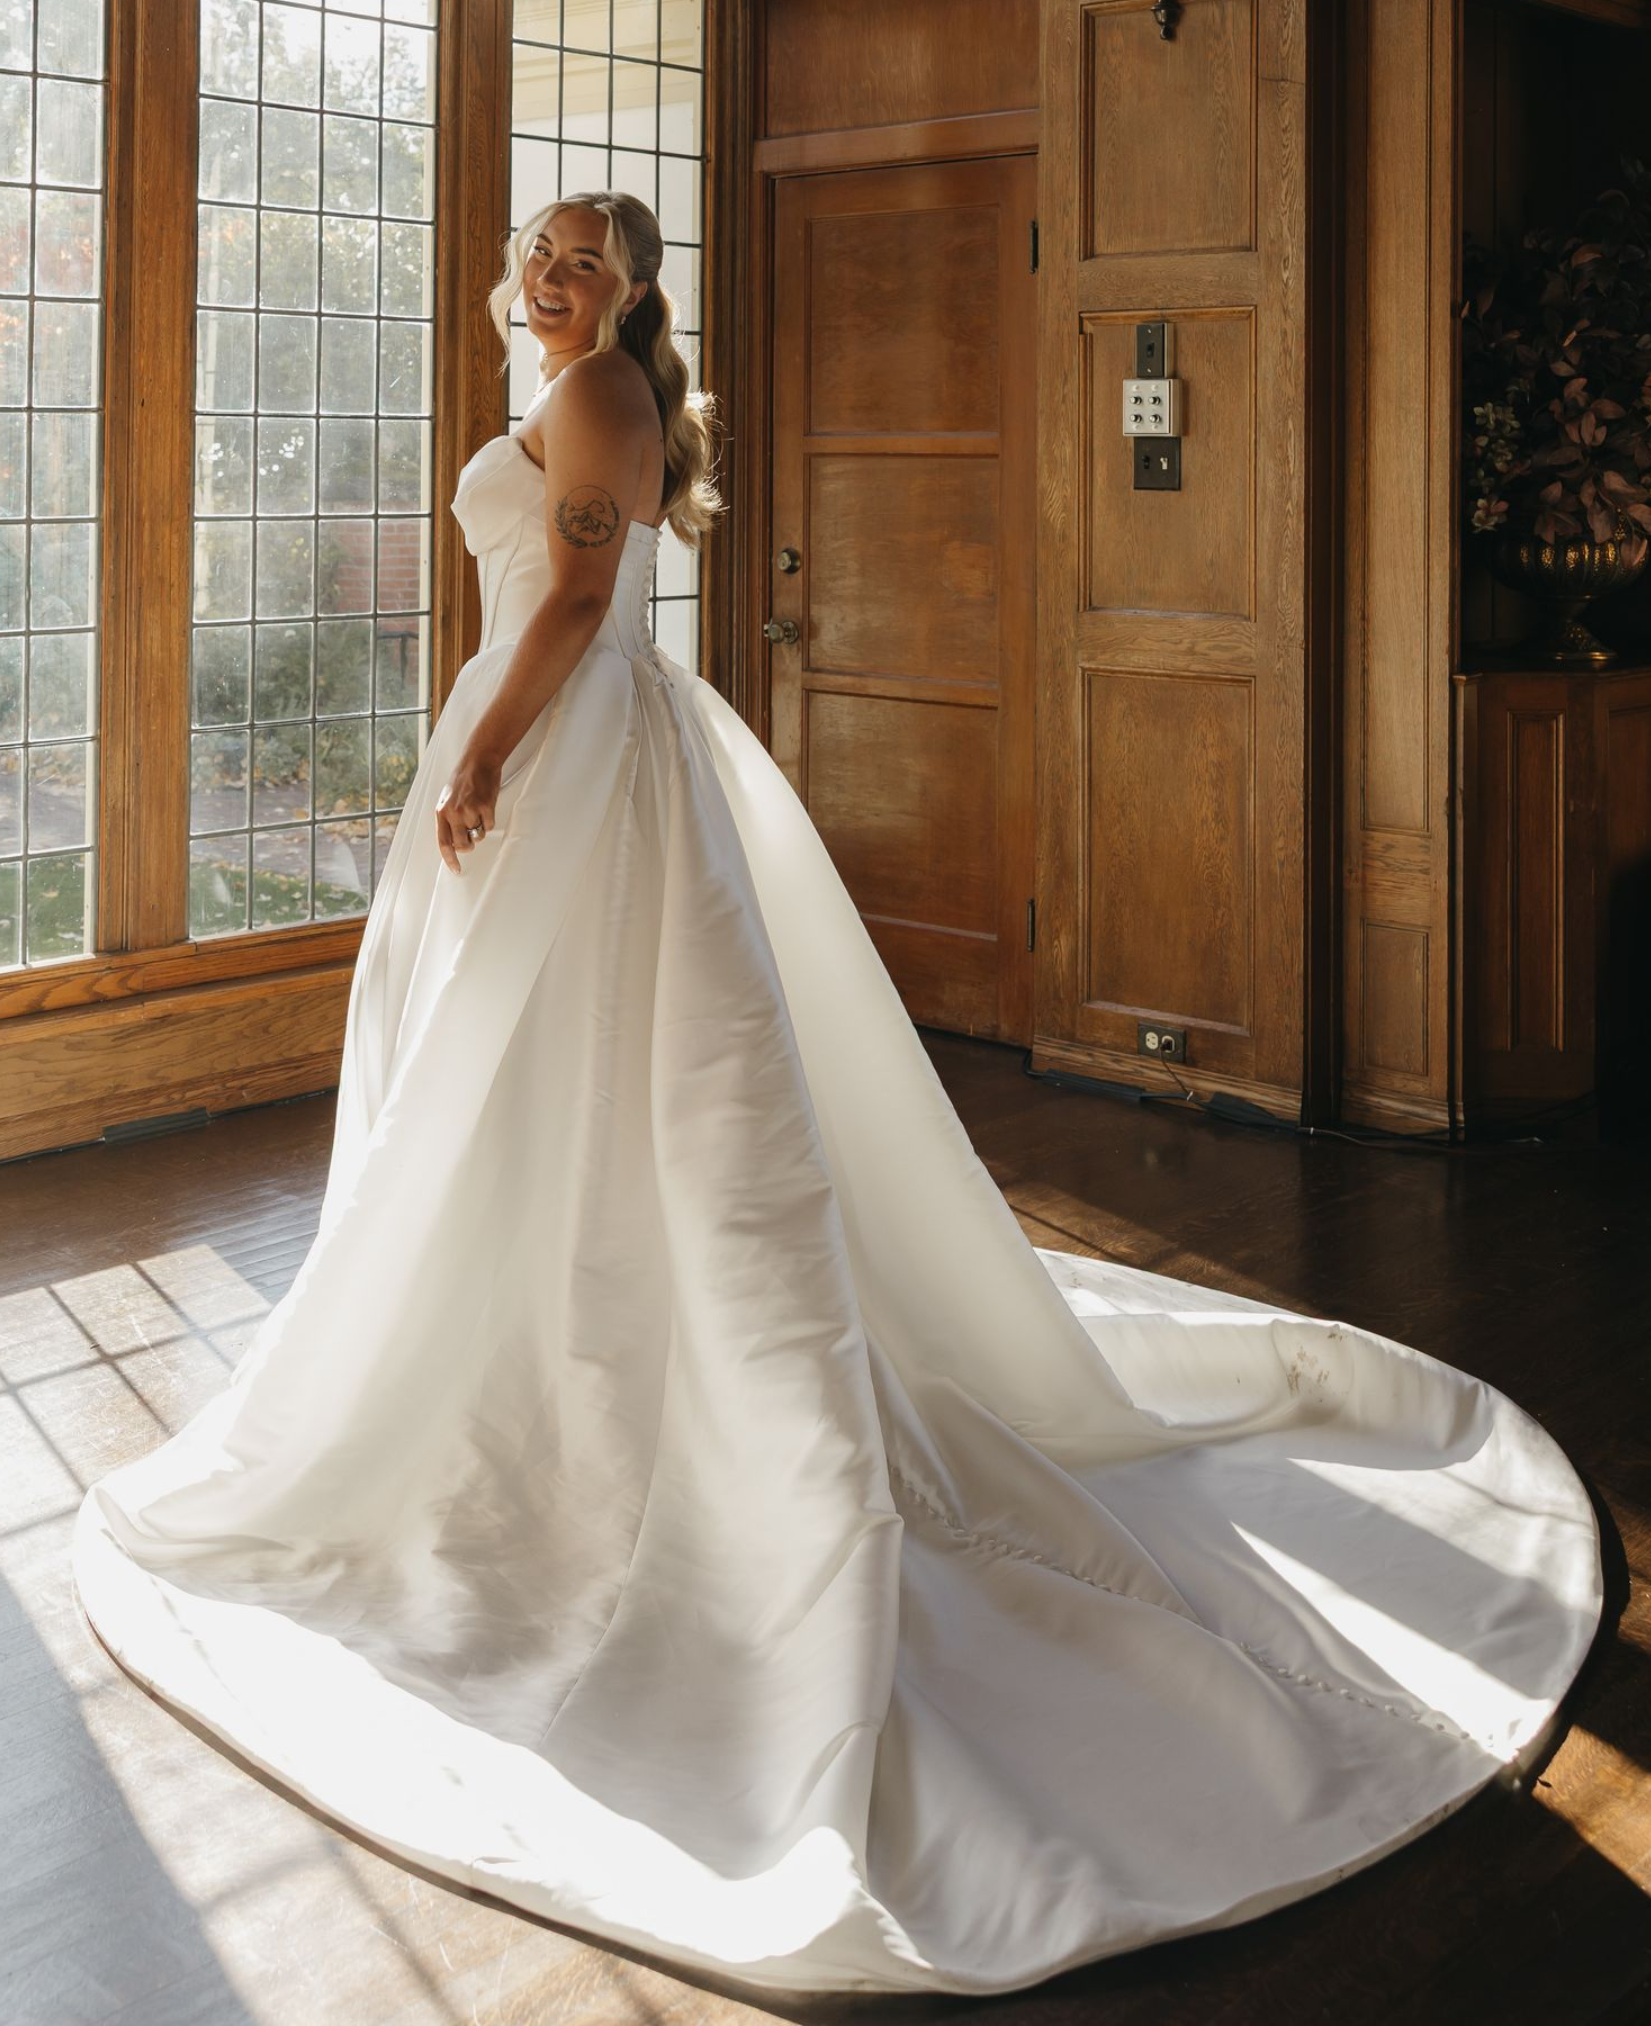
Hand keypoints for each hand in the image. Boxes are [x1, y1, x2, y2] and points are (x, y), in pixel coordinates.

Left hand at [434, 743, 502, 873]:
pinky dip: (489, 819)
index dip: (450, 859)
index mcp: (441, 812)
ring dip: (480, 828)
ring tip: (478, 811)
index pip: (443, 843)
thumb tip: (453, 840)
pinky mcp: (484, 807)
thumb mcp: (448, 799)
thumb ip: (448, 819)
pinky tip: (486, 806)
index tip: (456, 869)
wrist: (478, 761)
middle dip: (469, 845)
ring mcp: (469, 810)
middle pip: (462, 845)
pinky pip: (489, 826)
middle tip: (472, 835)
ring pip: (478, 836)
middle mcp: (453, 813)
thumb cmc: (464, 779)